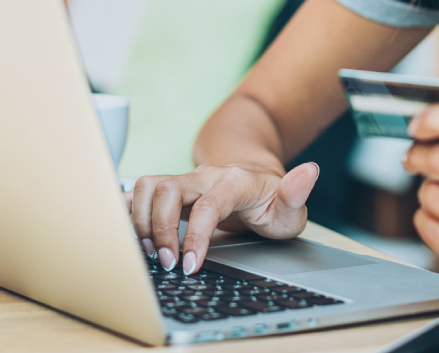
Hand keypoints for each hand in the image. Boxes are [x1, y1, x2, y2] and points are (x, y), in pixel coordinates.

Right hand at [124, 163, 319, 274]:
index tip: (191, 266)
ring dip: (141, 220)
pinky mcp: (169, 188)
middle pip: (167, 189)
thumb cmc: (271, 202)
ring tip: (150, 252)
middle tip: (168, 263)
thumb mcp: (290, 207)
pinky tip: (131, 234)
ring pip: (148, 186)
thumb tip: (310, 171)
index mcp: (234, 182)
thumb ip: (297, 194)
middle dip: (160, 229)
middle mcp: (204, 176)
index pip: (208, 205)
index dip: (195, 236)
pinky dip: (128, 210)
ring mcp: (184, 180)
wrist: (255, 183)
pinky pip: (139, 191)